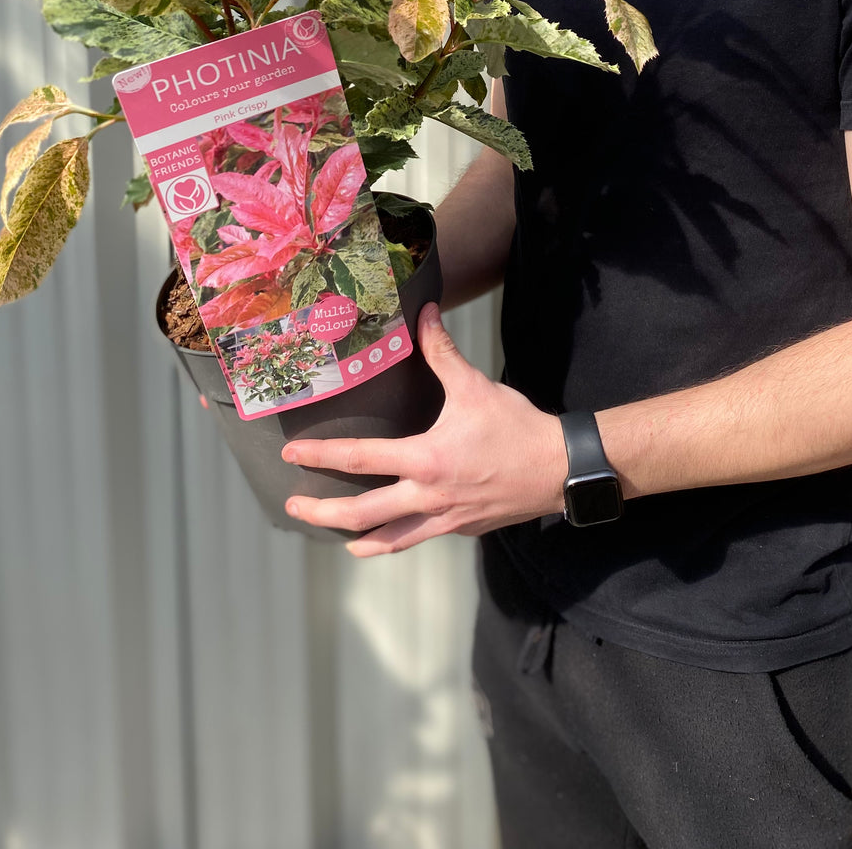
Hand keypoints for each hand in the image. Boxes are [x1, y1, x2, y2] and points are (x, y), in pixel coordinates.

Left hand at [281, 304, 566, 556]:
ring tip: (336, 537)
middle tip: (294, 507)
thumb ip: (442, 351)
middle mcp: (429, 496)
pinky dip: (400, 536)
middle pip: (362, 515)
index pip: (361, 459)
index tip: (291, 457)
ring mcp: (446, 519)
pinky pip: (422, 535)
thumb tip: (424, 312)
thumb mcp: (476, 387)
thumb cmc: (517, 427)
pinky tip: (394, 529)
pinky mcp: (463, 529)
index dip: (321, 456)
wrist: (561, 469)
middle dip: (323, 513)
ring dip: (358, 538)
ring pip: (391, 540)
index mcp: (426, 460)